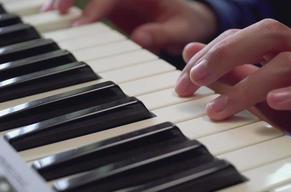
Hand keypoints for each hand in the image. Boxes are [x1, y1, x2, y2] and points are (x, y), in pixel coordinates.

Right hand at [42, 0, 217, 53]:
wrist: (194, 20)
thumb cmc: (190, 21)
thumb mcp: (182, 29)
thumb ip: (162, 33)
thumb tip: (138, 39)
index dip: (95, 6)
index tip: (81, 23)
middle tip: (52, 12)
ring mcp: (120, 0)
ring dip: (67, 1)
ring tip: (47, 14)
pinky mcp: (116, 9)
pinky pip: (92, 6)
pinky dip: (76, 11)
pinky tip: (61, 19)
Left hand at [175, 19, 290, 169]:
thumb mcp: (256, 95)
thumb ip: (226, 74)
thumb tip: (190, 53)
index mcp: (281, 52)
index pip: (242, 37)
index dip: (209, 54)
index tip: (183, 83)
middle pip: (268, 34)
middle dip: (226, 53)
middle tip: (195, 78)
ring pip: (289, 63)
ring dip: (248, 85)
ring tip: (217, 110)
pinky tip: (272, 103)